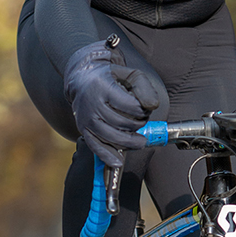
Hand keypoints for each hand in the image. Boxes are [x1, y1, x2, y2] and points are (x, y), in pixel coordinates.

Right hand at [63, 40, 161, 167]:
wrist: (82, 79)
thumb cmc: (110, 77)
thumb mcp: (130, 74)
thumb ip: (145, 88)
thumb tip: (152, 106)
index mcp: (103, 86)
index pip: (129, 106)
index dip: (142, 111)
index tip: (146, 109)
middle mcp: (91, 103)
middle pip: (121, 122)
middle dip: (138, 124)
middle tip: (143, 121)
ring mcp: (85, 118)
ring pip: (110, 136)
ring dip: (128, 141)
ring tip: (140, 141)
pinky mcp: (83, 129)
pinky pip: (95, 145)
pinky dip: (107, 155)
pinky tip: (118, 161)